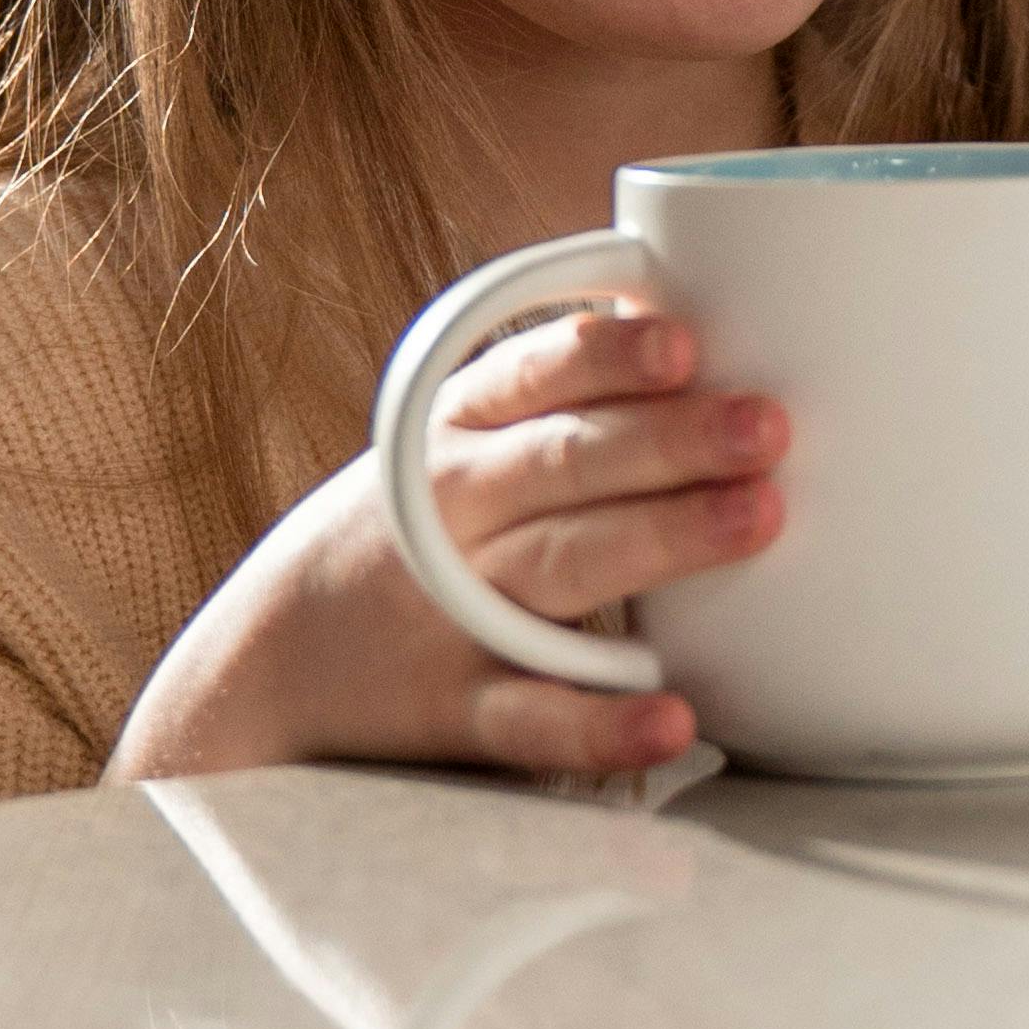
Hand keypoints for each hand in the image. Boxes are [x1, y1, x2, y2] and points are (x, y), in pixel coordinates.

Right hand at [108, 300, 782, 786]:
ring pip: (564, 567)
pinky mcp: (460, 710)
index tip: (681, 342)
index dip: (606, 357)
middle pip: (565, 464)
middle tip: (767, 425)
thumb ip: (561, 390)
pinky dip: (602, 723)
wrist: (261, 667)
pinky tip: (673, 717)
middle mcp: (453, 510)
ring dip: (664, 540)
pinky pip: (536, 719)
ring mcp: (455, 610)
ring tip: (760, 519)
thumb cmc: (408, 530)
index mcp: (457, 429)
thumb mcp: (453, 439)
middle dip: (669, 439)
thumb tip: (699, 305)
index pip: (532, 374)